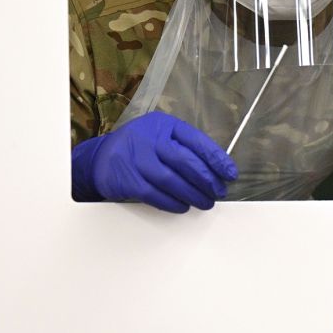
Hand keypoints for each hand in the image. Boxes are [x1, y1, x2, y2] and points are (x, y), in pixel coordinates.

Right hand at [72, 111, 237, 212]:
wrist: (101, 158)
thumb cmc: (140, 147)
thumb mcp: (160, 135)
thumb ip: (183, 146)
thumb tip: (215, 169)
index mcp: (164, 126)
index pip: (196, 141)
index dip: (216, 158)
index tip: (230, 174)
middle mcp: (150, 139)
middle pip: (185, 161)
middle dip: (207, 180)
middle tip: (219, 192)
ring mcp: (137, 160)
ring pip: (172, 180)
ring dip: (193, 194)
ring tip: (205, 202)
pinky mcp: (128, 180)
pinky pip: (155, 195)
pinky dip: (173, 203)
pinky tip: (183, 206)